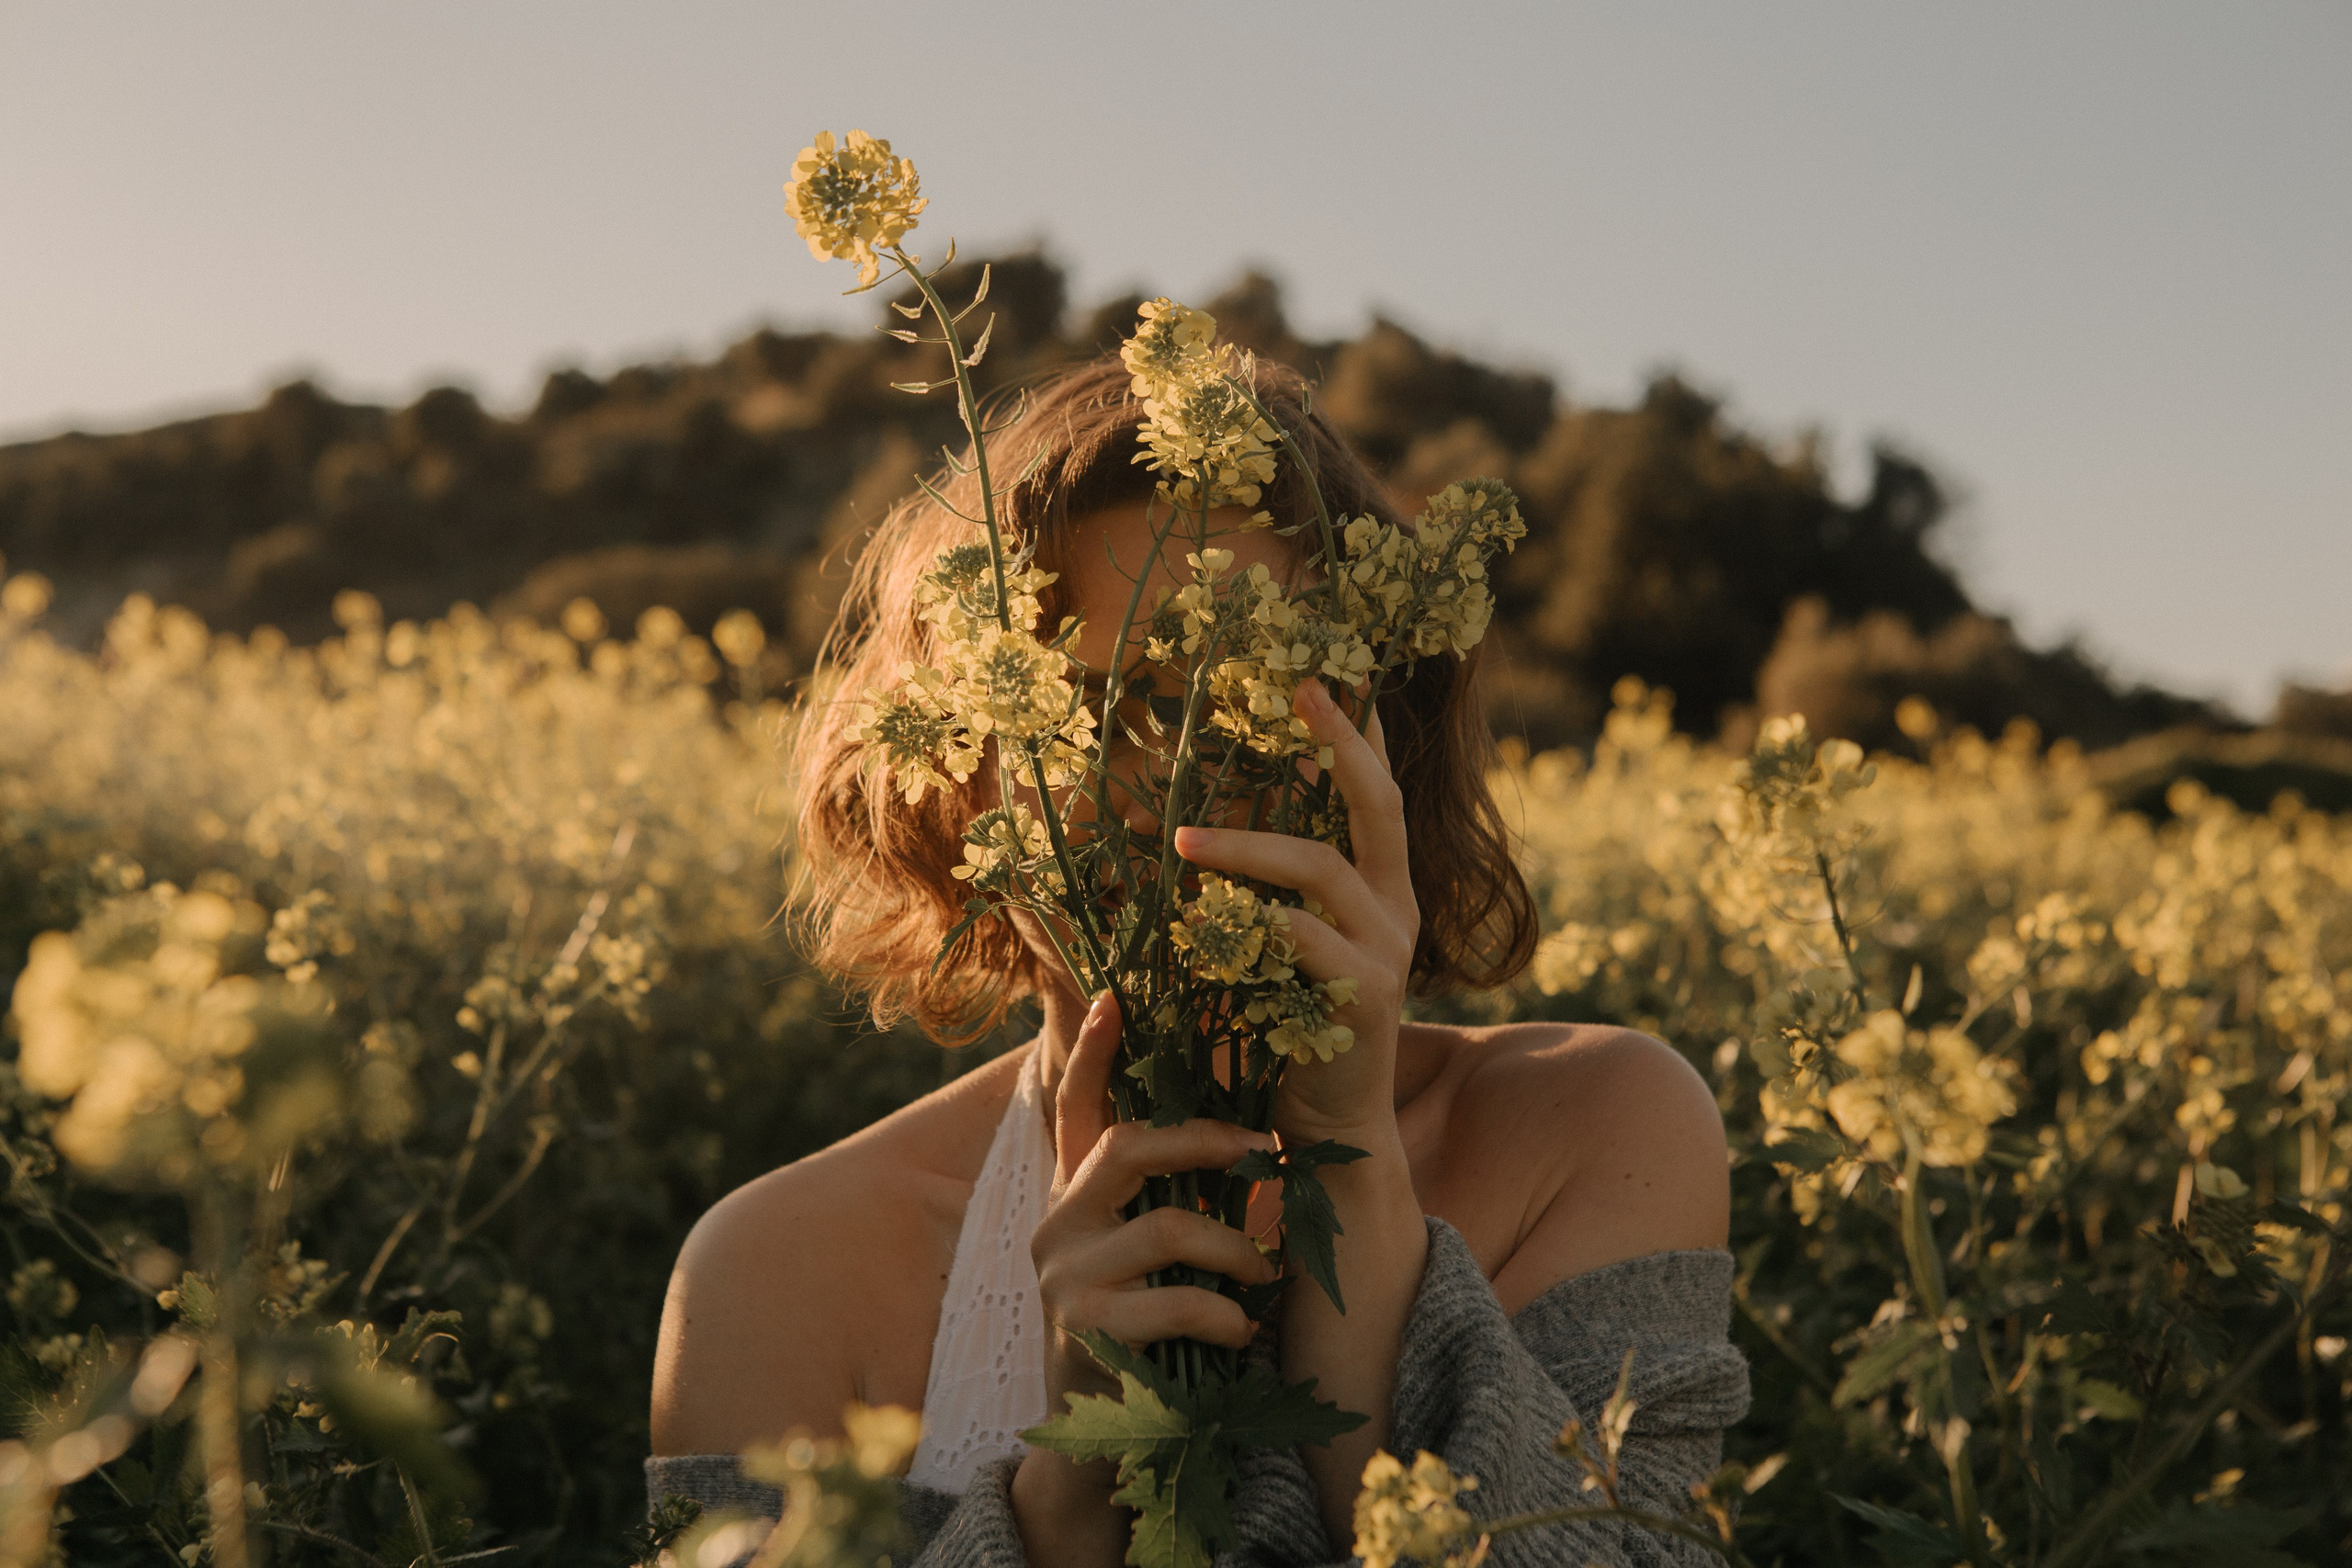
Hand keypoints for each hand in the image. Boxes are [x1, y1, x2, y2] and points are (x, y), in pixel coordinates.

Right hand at [1030, 989, 1280, 1415]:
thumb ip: (1164, 1199)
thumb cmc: (1139, 1328)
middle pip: (1127, 1146)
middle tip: (1266, 1151)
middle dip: (1206, 1141)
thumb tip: (1241, 1140)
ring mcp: (1064, 1275)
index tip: (1115, 993)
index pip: (1073, 1107)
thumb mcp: (1144, 1254)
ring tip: (1267, 1272)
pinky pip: (1178, 1301)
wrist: (1096, 1435)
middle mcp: (1056, 1222)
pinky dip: (1226, 1313)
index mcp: (1072, 1195)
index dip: (1094, 1052)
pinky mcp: (1085, 1328)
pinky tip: (1242, 1332)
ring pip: (1169, 1226)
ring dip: (1237, 1249)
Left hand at [1172, 679, 1418, 1147]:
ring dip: (1246, 847)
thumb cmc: (1292, 1031)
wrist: (1329, 1130)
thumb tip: (1199, 828)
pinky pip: (1302, 940)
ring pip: (1321, 868)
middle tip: (1301, 691)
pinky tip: (1204, 923)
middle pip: (1379, 805)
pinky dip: (1250, 924)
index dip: (1363, 734)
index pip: (1381, 794)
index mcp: (1383, 890)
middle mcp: (1397, 909)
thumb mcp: (1284, 948)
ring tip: (1181, 840)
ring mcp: (1387, 953)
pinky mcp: (1364, 999)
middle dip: (1341, 743)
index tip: (1338, 674)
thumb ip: (1267, 894)